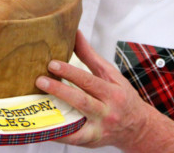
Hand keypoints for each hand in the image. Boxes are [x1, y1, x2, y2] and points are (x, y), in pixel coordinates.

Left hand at [35, 30, 149, 149]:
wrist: (137, 127)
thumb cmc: (122, 96)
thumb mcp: (110, 75)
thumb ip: (90, 56)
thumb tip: (75, 33)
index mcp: (113, 92)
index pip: (89, 81)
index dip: (70, 72)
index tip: (52, 64)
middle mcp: (107, 112)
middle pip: (82, 101)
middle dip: (60, 90)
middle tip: (40, 80)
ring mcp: (99, 129)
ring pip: (75, 122)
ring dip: (55, 114)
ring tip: (37, 105)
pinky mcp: (91, 141)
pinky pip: (72, 139)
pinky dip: (57, 134)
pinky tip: (42, 127)